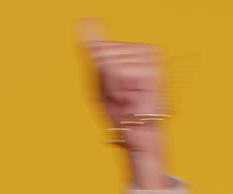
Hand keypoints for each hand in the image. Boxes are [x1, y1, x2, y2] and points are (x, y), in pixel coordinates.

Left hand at [77, 17, 168, 155]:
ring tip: (124, 98)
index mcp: (133, 50)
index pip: (99, 47)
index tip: (111, 88)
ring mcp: (149, 58)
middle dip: (103, 79)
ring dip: (110, 86)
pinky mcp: (150, 69)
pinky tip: (126, 98)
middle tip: (118, 95)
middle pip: (102, 53)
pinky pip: (115, 71)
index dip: (98, 72)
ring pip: (108, 62)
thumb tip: (82, 20)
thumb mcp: (99, 79)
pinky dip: (114, 88)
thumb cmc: (119, 111)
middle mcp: (144, 50)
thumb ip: (92, 50)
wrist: (138, 134)